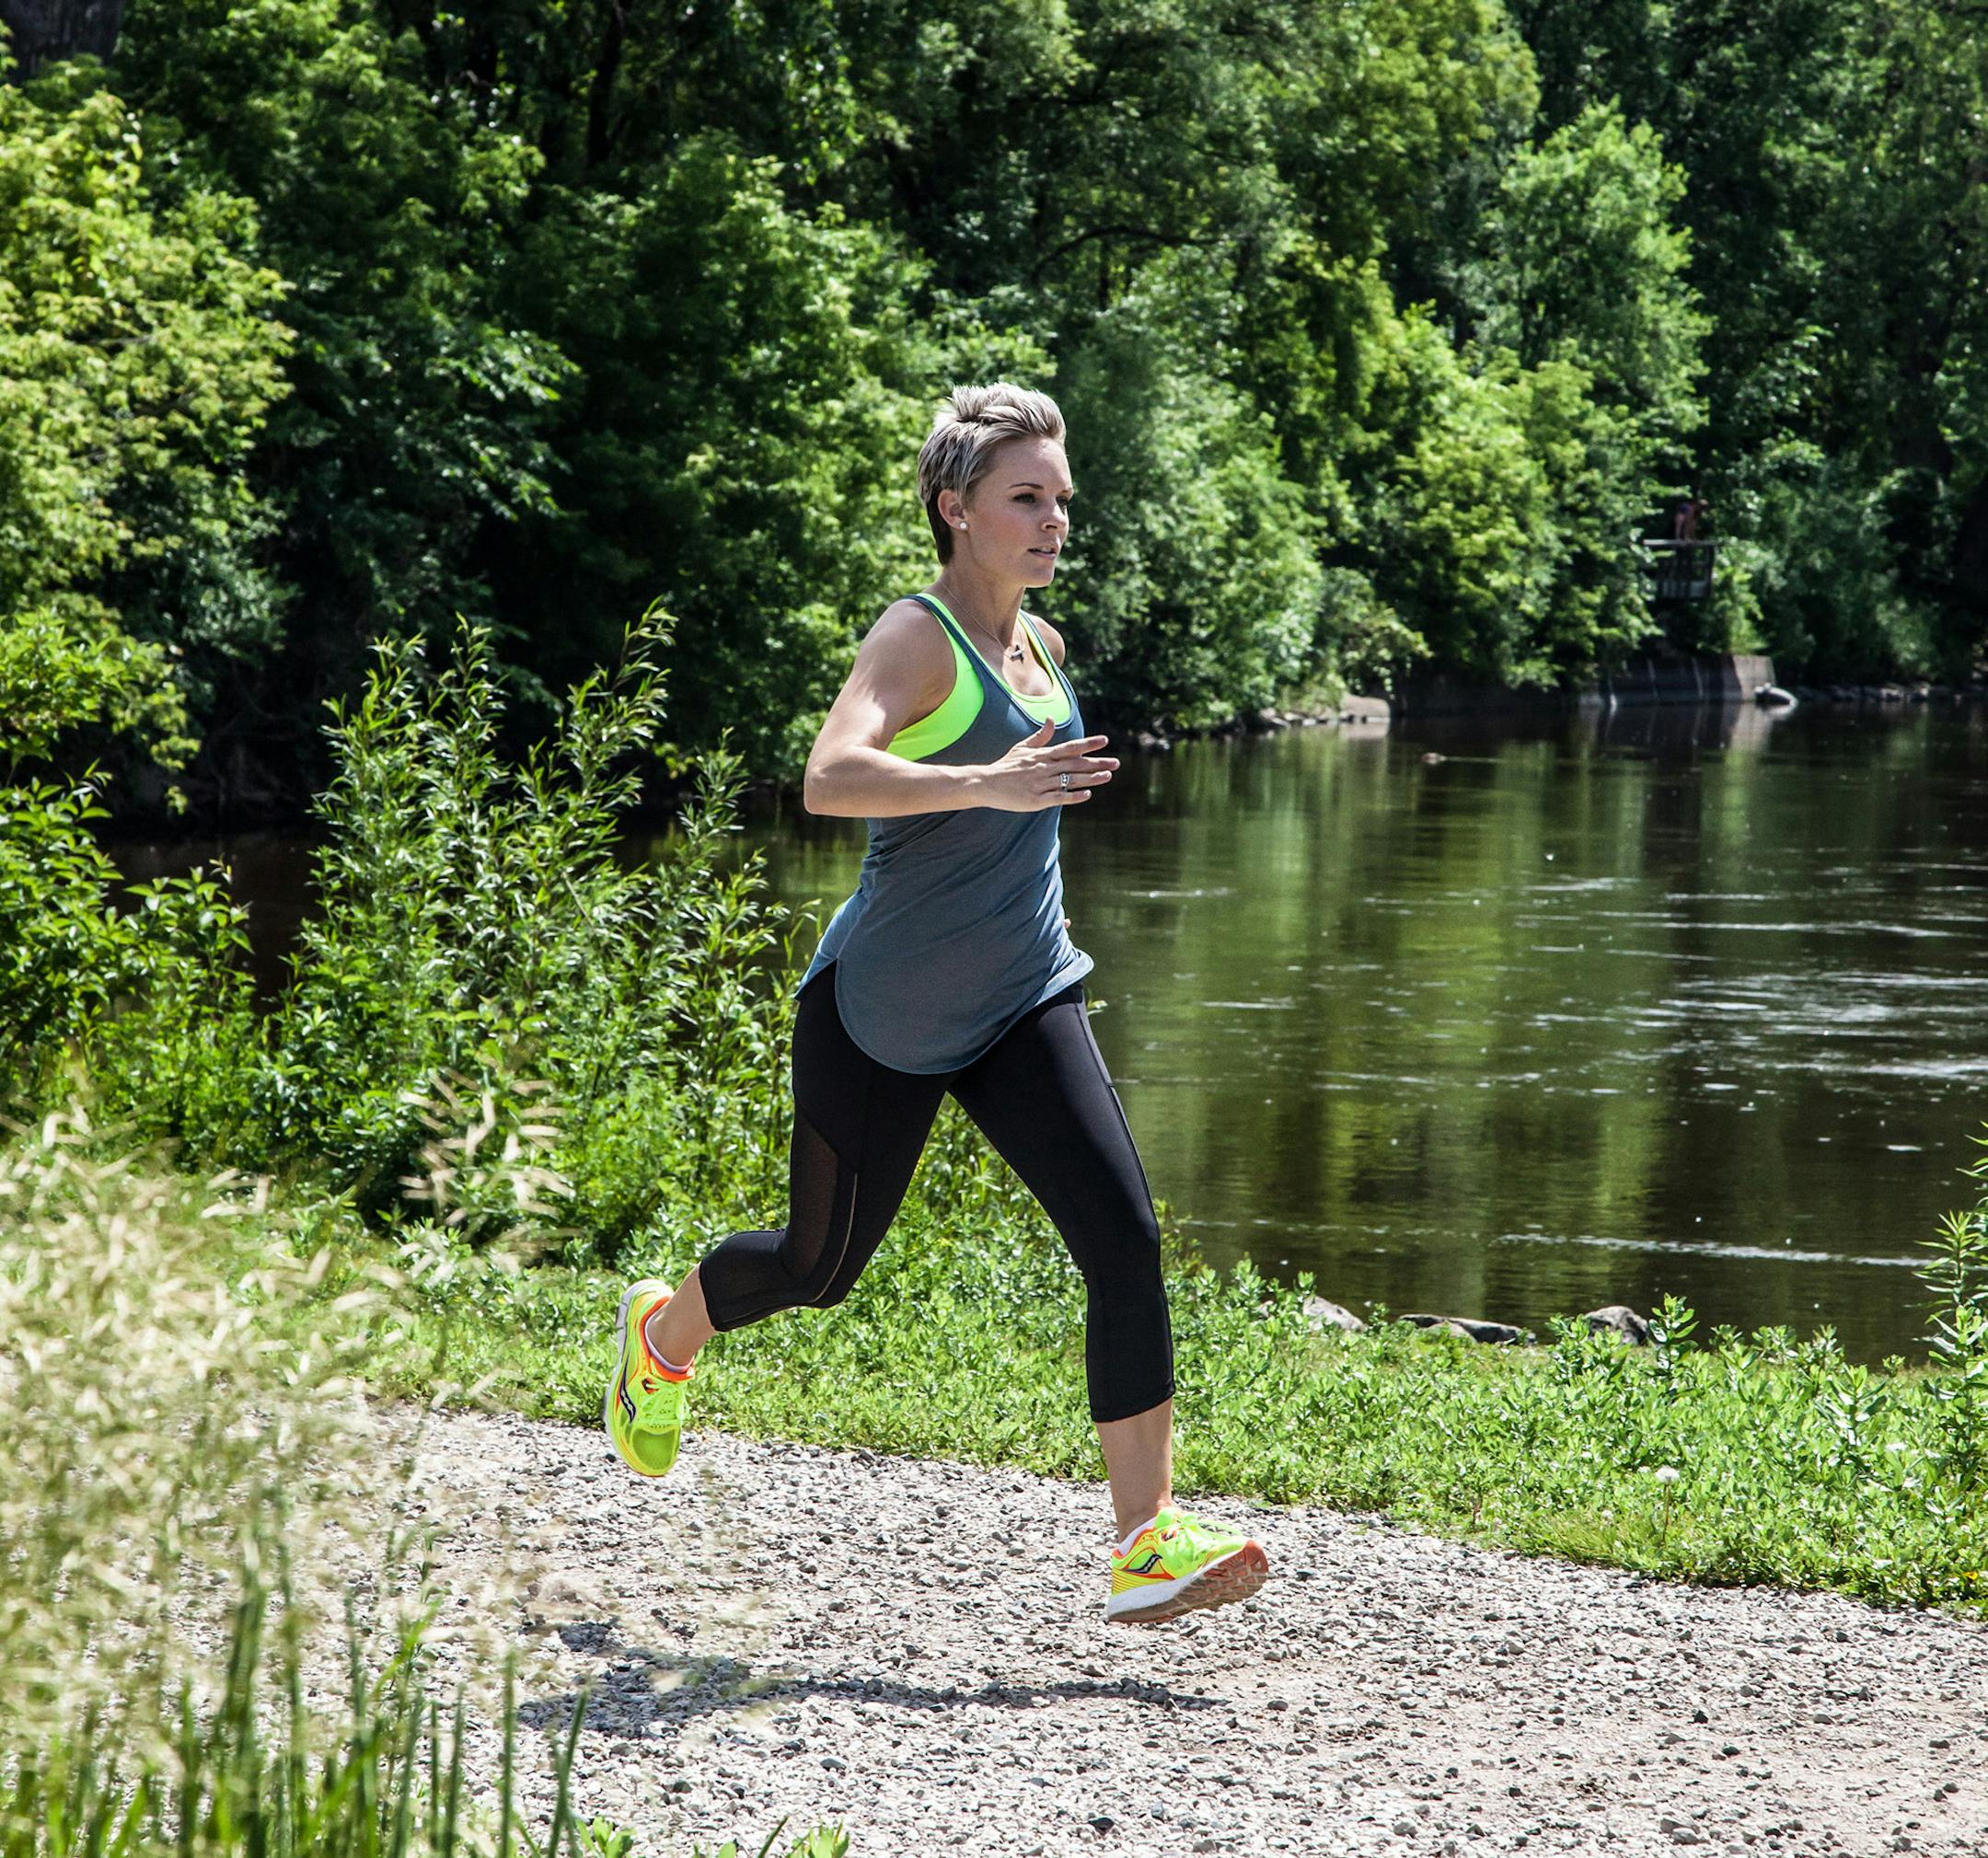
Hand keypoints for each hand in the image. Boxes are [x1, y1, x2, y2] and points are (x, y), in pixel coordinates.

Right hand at [977, 719, 1117, 811]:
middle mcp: (1044, 768)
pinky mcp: (1037, 800)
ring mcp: (1041, 784)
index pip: (1070, 747)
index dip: (1088, 744)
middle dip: (1097, 763)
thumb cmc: (1006, 766)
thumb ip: (1040, 737)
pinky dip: (1073, 796)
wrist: (986, 783)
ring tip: (1107, 776)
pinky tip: (1087, 794)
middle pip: (1075, 764)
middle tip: (1116, 762)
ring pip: (1070, 780)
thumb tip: (1050, 719)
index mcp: (1043, 755)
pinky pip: (1058, 797)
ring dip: (1090, 778)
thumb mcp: (1022, 748)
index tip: (1105, 741)